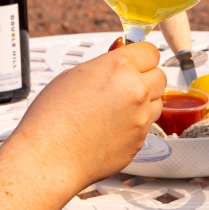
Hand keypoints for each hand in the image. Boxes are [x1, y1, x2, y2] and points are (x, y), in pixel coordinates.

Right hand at [0, 42, 165, 209]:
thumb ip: (104, 65)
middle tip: (126, 84)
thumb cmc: (52, 118)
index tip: (135, 60)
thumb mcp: (74, 75)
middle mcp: (136, 90)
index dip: (140, 56)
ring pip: (157, 101)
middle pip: (160, 75)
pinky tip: (112, 128)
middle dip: (146, 78)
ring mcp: (141, 117)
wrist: (49, 158)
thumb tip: (118, 59)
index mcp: (119, 67)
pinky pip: (147, 126)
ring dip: (144, 101)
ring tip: (116, 108)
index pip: (150, 51)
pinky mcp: (140, 141)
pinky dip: (135, 124)